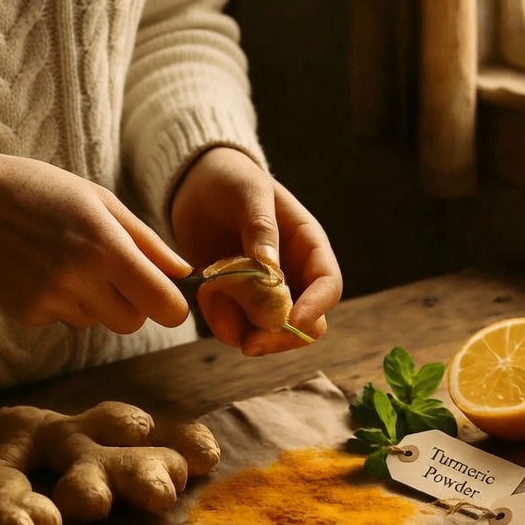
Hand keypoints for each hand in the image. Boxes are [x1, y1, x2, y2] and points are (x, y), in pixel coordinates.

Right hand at [0, 151, 190, 332]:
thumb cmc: (45, 192)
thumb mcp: (102, 203)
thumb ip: (148, 243)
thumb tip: (183, 273)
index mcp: (106, 248)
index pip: (162, 304)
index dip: (172, 306)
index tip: (169, 299)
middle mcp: (79, 279)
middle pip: (133, 322)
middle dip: (134, 304)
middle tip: (115, 273)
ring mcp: (50, 300)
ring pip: (99, 321)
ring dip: (97, 301)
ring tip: (70, 262)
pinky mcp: (27, 314)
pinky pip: (66, 320)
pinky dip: (64, 302)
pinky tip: (44, 270)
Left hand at [170, 147, 342, 354]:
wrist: (197, 186)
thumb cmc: (232, 180)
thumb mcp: (249, 193)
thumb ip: (262, 228)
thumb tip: (271, 267)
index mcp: (308, 246)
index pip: (327, 285)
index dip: (316, 308)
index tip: (292, 322)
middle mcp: (293, 275)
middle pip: (306, 323)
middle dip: (280, 337)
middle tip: (250, 344)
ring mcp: (265, 293)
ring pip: (270, 333)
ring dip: (242, 329)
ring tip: (211, 298)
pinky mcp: (237, 302)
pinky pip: (236, 328)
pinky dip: (220, 322)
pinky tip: (204, 296)